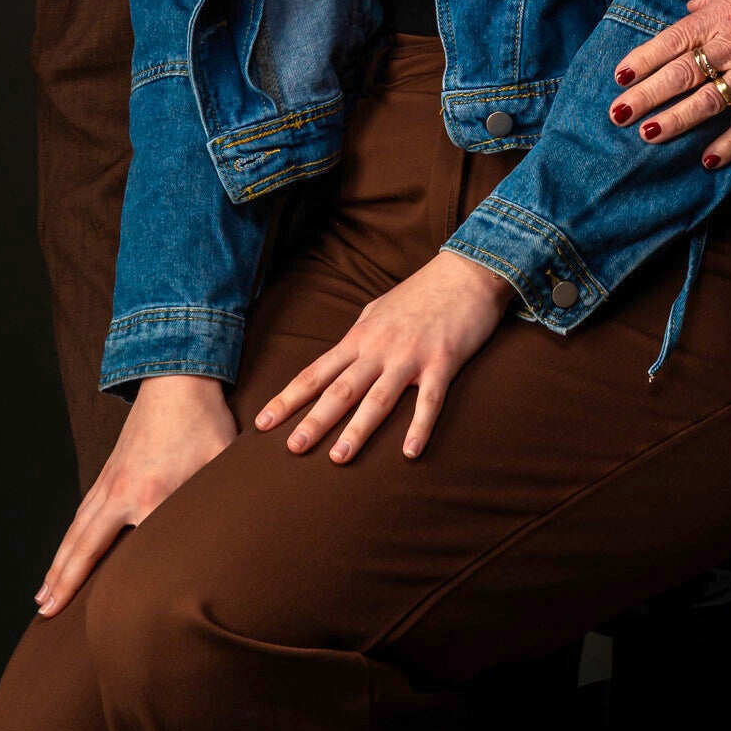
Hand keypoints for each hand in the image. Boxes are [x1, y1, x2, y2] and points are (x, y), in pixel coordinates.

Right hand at [35, 375, 236, 615]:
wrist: (176, 375)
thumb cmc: (204, 421)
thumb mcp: (219, 463)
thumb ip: (219, 502)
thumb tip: (232, 537)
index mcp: (150, 497)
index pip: (132, 555)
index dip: (120, 590)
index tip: (107, 623)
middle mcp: (120, 494)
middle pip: (84, 548)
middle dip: (65, 583)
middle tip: (44, 615)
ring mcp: (110, 481)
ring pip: (77, 531)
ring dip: (59, 563)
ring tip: (43, 595)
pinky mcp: (108, 470)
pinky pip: (82, 512)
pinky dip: (69, 537)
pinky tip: (64, 551)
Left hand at [253, 251, 514, 464]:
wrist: (467, 271)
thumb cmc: (423, 291)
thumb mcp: (380, 308)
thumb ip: (361, 334)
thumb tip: (343, 355)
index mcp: (360, 337)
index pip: (317, 373)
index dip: (289, 398)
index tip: (263, 423)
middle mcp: (379, 348)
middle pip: (340, 389)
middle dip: (314, 420)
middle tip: (291, 449)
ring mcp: (410, 355)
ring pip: (378, 398)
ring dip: (358, 429)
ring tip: (338, 458)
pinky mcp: (443, 361)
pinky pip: (429, 400)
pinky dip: (420, 427)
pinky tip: (410, 453)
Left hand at [609, 0, 730, 166]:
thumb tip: (691, 8)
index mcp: (722, 15)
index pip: (671, 41)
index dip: (642, 59)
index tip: (620, 76)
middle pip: (679, 76)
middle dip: (645, 97)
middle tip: (617, 114)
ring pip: (706, 104)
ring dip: (674, 122)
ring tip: (647, 136)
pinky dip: (729, 145)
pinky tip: (708, 160)